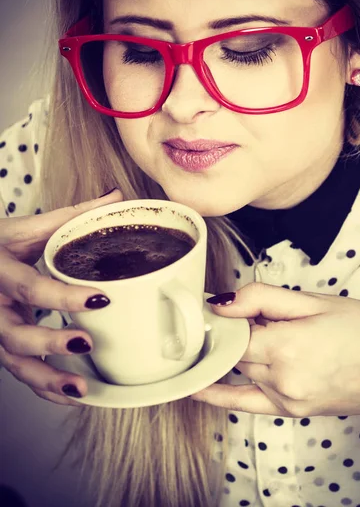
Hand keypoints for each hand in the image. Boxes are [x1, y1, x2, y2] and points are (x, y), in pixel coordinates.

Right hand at [0, 189, 122, 405]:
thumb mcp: (27, 227)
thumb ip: (72, 215)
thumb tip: (116, 197)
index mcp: (0, 271)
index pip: (31, 288)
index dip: (63, 297)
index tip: (100, 299)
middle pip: (16, 334)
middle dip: (50, 343)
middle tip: (86, 342)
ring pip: (15, 363)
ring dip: (47, 379)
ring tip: (80, 389)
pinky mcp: (1, 346)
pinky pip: (20, 373)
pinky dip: (44, 388)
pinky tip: (72, 394)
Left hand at [191, 283, 359, 428]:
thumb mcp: (314, 300)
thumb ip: (262, 298)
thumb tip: (220, 301)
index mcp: (286, 345)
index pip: (231, 331)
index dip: (224, 317)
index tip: (213, 304)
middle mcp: (281, 378)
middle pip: (235, 350)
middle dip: (236, 331)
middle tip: (250, 314)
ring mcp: (285, 399)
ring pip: (242, 369)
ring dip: (241, 351)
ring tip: (261, 333)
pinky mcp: (290, 410)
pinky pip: (244, 404)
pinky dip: (218, 394)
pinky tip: (196, 388)